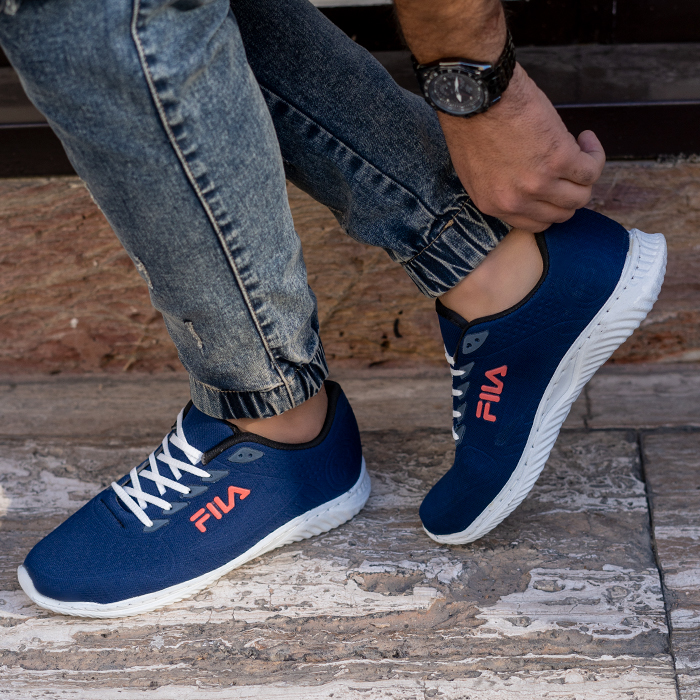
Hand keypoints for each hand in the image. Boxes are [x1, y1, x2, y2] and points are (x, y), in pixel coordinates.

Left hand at [439, 64, 605, 231]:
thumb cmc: (472, 120)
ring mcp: (538, 183)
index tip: (553, 184)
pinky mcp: (559, 159)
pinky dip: (595, 154)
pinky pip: (591, 170)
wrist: (476, 94)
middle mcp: (515, 201)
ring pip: (580, 196)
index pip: (533, 223)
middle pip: (560, 214)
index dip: (548, 204)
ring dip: (585, 175)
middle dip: (569, 191)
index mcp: (493, 205)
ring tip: (578, 149)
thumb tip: (526, 184)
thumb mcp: (476, 168)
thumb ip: (500, 185)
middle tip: (569, 167)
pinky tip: (585, 137)